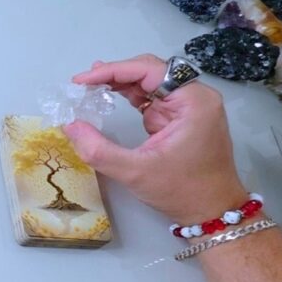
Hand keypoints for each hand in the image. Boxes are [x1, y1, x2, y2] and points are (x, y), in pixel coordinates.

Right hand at [62, 54, 248, 223]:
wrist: (212, 211)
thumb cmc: (182, 191)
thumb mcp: (134, 172)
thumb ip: (98, 149)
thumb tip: (69, 125)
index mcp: (193, 101)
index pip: (148, 70)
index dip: (112, 71)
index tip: (81, 81)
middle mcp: (195, 96)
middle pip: (150, 71)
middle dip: (115, 74)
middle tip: (83, 84)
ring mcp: (189, 106)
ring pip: (150, 81)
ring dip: (120, 83)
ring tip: (90, 87)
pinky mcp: (181, 117)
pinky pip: (152, 96)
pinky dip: (130, 96)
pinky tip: (109, 95)